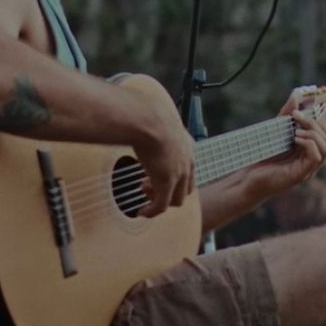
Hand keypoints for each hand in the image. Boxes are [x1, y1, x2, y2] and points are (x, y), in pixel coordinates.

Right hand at [128, 88, 194, 217]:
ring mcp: (178, 174)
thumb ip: (151, 122)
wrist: (148, 118)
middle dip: (170, 190)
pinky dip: (152, 212)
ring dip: (160, 200)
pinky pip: (161, 206)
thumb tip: (136, 113)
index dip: (176, 176)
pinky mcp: (165, 184)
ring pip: (176, 200)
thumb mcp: (156, 119)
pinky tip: (142, 212)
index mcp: (187, 146)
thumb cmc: (147, 113)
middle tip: (149, 184)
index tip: (157, 173)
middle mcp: (187, 162)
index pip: (189, 168)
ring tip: (144, 191)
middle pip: (187, 188)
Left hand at [248, 88, 325, 196]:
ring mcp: (308, 169)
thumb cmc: (262, 157)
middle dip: (317, 124)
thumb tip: (296, 95)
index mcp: (309, 151)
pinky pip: (316, 156)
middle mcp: (312, 161)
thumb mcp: (276, 131)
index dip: (324, 121)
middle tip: (298, 117)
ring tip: (295, 131)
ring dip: (313, 134)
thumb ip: (287, 115)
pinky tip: (295, 139)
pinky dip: (308, 143)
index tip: (308, 109)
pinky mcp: (301, 175)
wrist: (248, 178)